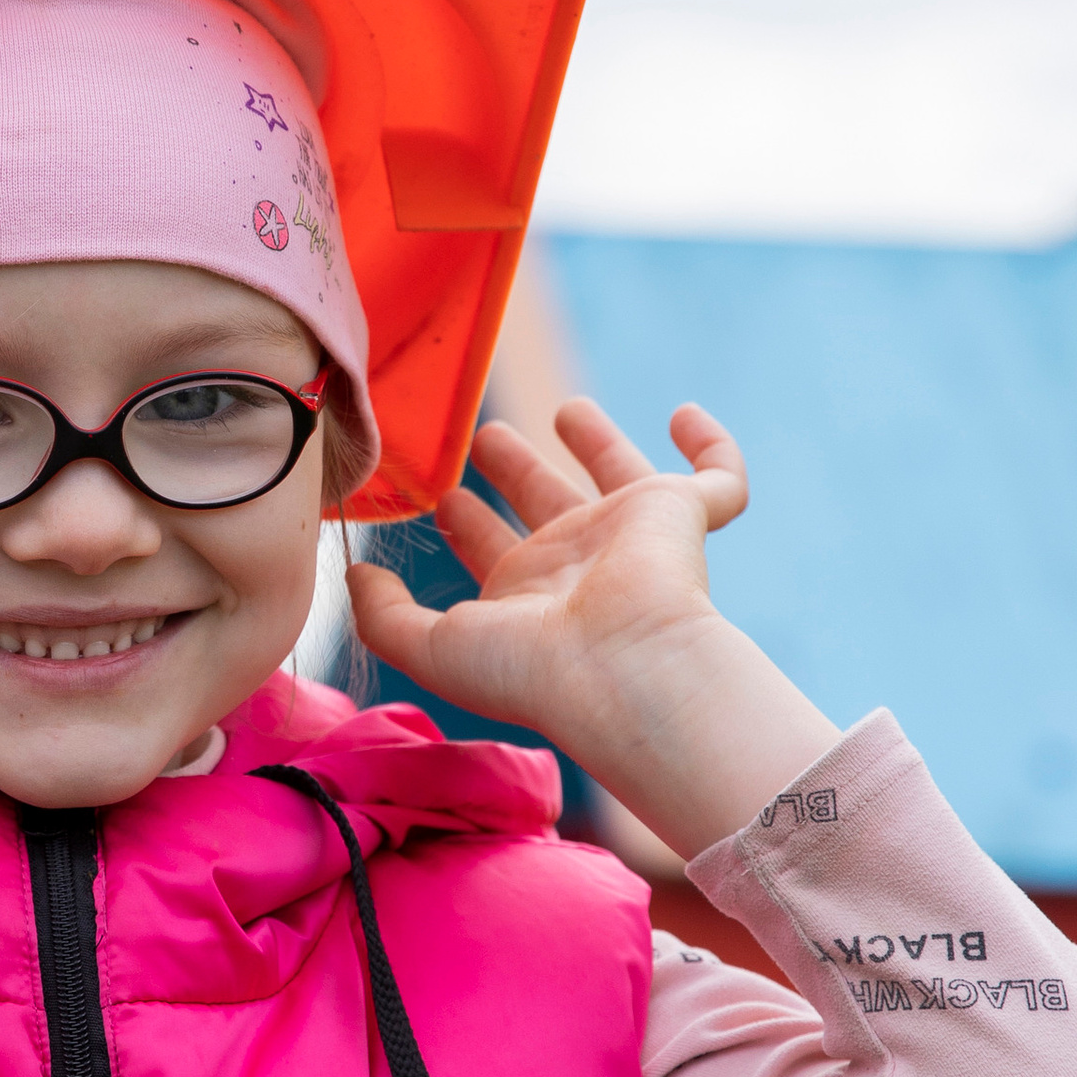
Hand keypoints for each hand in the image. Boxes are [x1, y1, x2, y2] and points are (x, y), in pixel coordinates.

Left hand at [345, 398, 839, 858]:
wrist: (622, 667)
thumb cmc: (529, 668)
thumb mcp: (431, 645)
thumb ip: (383, 615)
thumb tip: (356, 575)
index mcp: (523, 595)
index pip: (490, 548)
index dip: (464, 522)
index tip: (435, 494)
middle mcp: (577, 562)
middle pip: (545, 505)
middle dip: (515, 472)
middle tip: (484, 436)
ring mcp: (633, 537)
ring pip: (619, 478)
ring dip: (596, 443)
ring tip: (566, 408)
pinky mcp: (685, 516)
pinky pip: (719, 478)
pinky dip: (712, 445)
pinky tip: (685, 414)